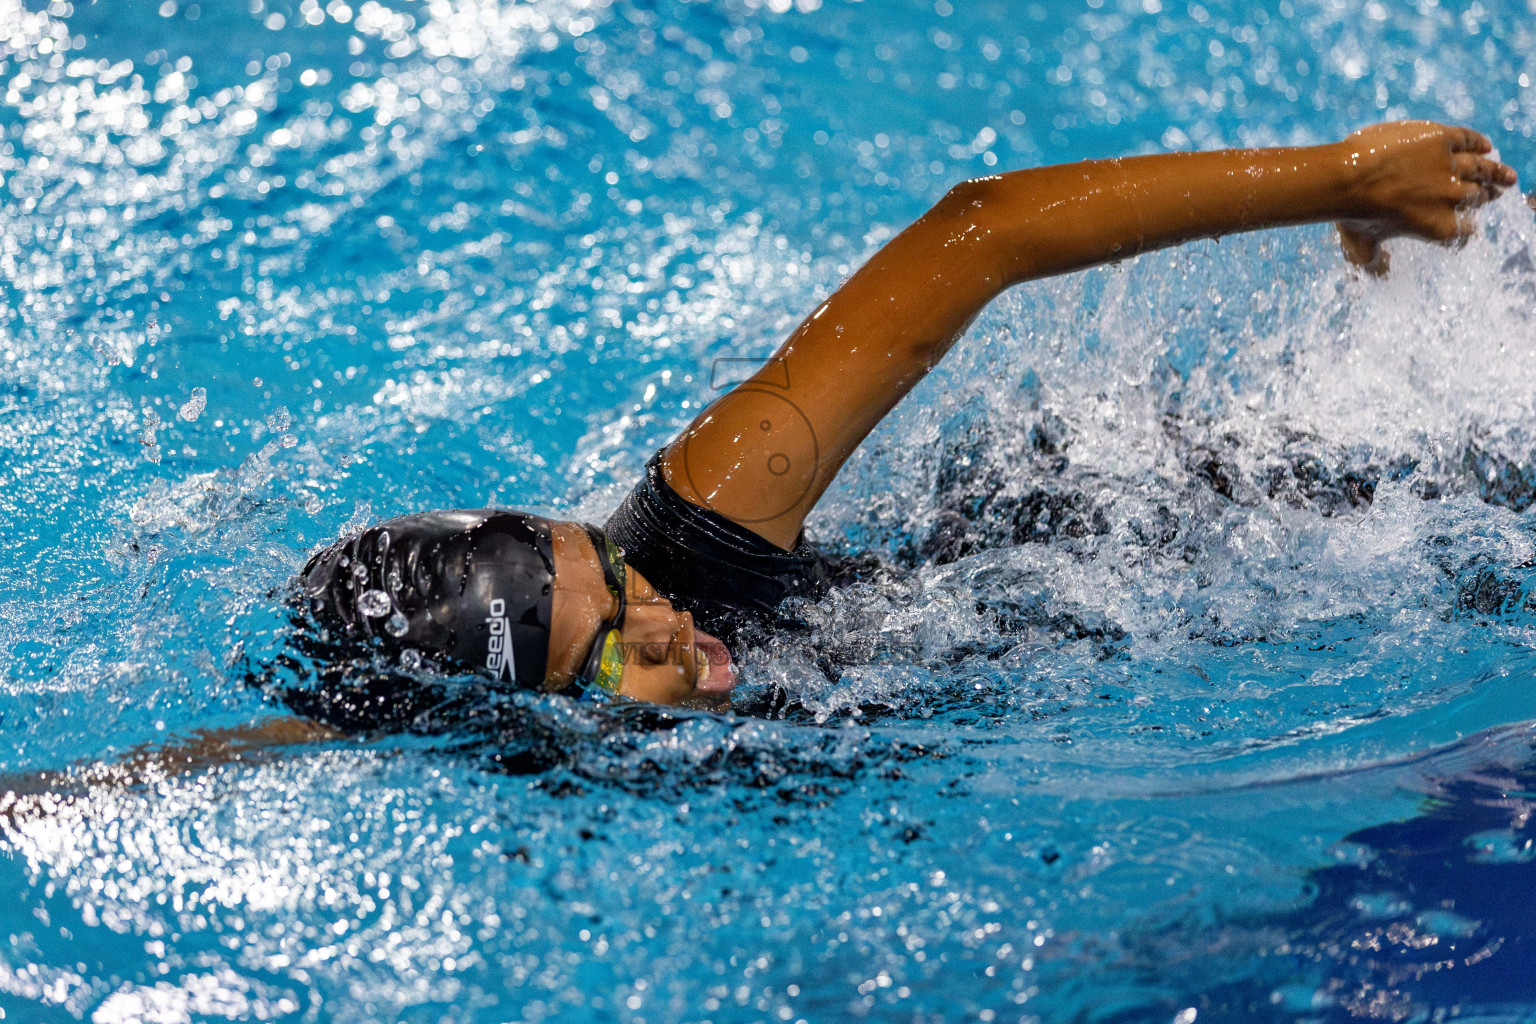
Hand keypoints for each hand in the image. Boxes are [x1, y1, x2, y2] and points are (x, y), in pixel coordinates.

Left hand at [1333, 121, 1516, 272]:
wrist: (1348, 179)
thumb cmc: (1350, 216)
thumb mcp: (1360, 246)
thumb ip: (1371, 261)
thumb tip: (1376, 273)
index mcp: (1438, 227)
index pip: (1464, 232)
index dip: (1469, 230)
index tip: (1472, 228)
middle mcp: (1451, 197)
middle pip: (1477, 197)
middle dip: (1487, 197)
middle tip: (1495, 193)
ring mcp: (1448, 165)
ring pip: (1481, 168)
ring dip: (1496, 172)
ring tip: (1506, 176)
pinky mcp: (1441, 138)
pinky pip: (1468, 139)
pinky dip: (1478, 142)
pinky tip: (1485, 146)